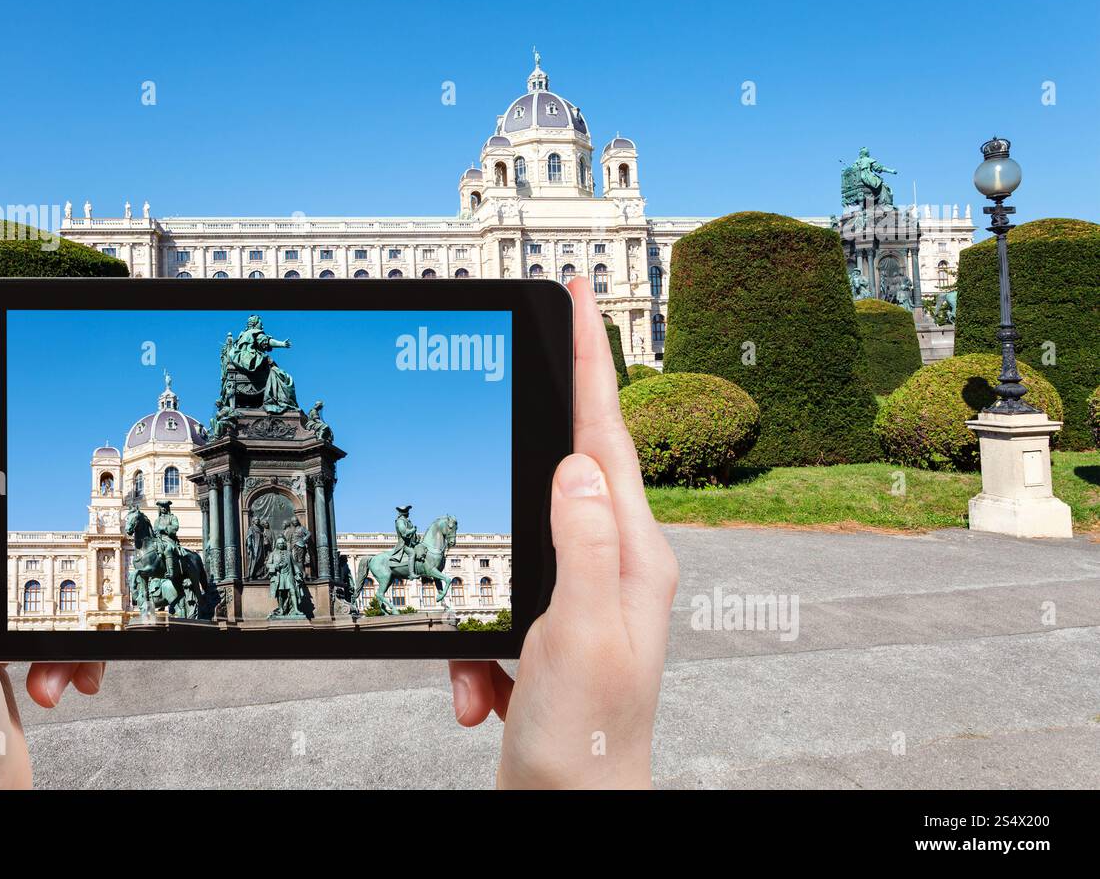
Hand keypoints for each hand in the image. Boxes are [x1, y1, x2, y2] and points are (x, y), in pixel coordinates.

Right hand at [448, 278, 677, 788]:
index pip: (606, 435)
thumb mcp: (578, 634)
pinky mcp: (549, 623)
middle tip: (512, 385)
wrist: (573, 809)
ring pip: (513, 543)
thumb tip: (575, 464)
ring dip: (478, 607)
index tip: (578, 296)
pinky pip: (495, 602)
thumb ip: (581, 544)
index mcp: (633, 554)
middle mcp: (616, 563)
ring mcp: (584, 593)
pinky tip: (478, 694)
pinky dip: (472, 647)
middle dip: (527, 448)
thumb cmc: (587, 737)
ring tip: (482, 678)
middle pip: (564, 470)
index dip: (591, 360)